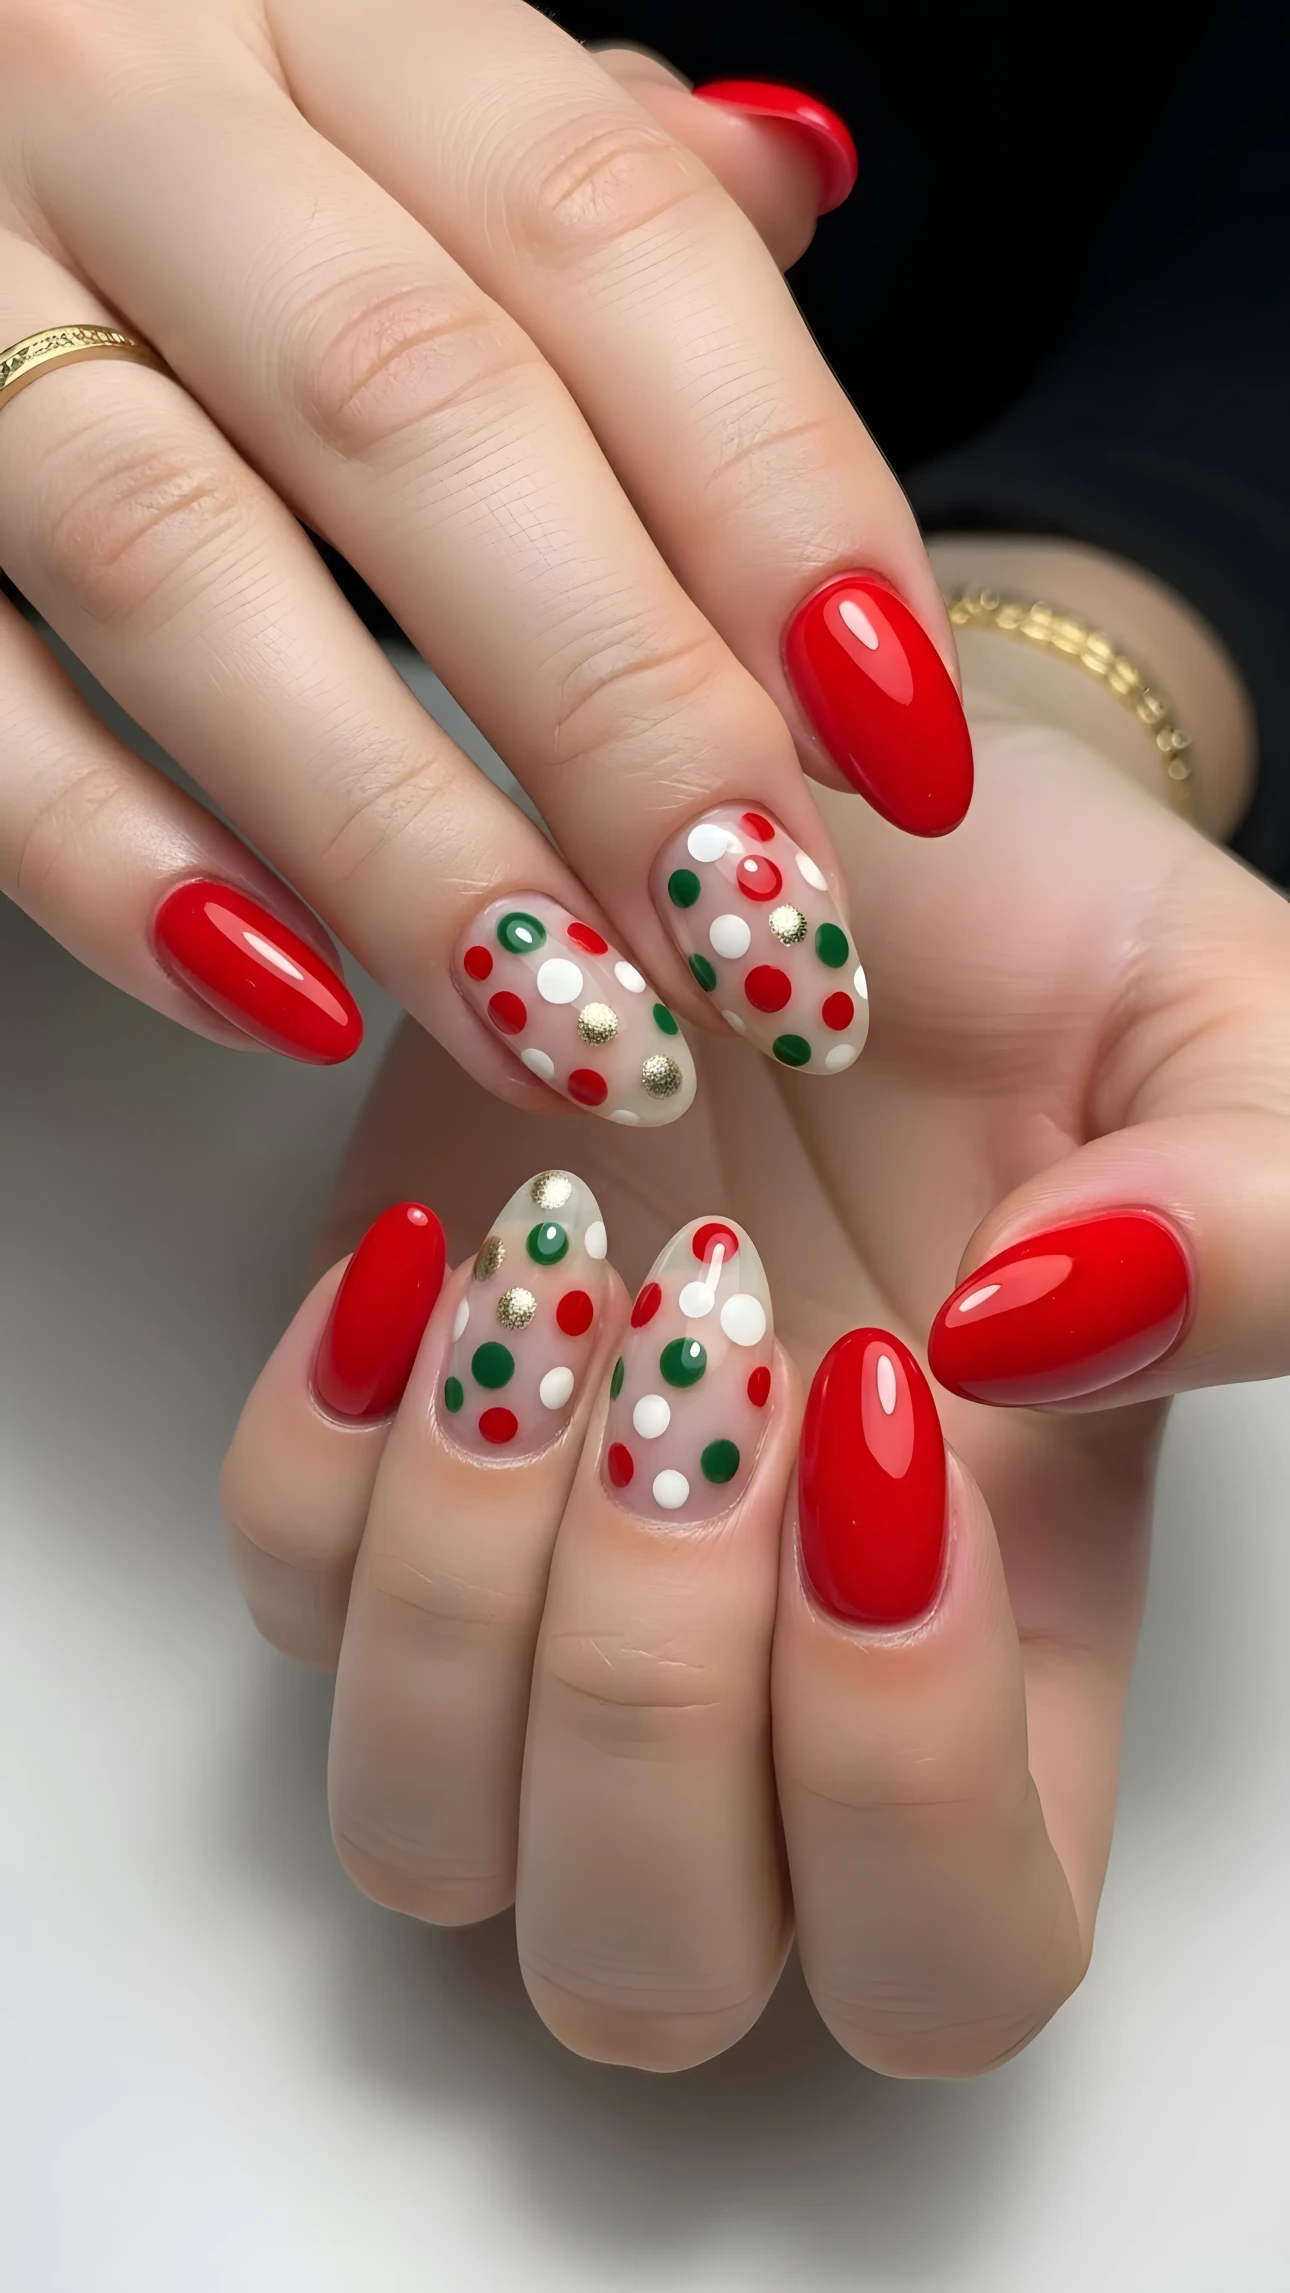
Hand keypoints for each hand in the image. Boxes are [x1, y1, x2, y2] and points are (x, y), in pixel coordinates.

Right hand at [0, 0, 968, 1121]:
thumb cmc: (187, 113)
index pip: (602, 226)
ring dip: (400, 833)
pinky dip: (116, 866)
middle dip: (616, 702)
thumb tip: (789, 187)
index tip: (901, 746)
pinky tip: (291, 1003)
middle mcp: (125, 101)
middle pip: (413, 407)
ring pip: (175, 563)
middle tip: (756, 930)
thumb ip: (572, 151)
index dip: (778, 492)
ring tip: (572, 1028)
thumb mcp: (384, 61)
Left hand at [220, 702, 1289, 2072]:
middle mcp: (763, 1671)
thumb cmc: (1030, 944)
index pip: (949, 1960)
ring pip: (422, 1837)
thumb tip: (1039, 1340)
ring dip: (463, 1581)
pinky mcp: (387, 1450)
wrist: (812, 827)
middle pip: (645, 1962)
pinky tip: (438, 1247)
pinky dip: (324, 1448)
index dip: (900, 1783)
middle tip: (708, 1343)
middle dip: (645, 1688)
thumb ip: (1250, 1216)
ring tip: (558, 1275)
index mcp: (1014, 1634)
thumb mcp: (1217, 1026)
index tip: (884, 1421)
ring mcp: (546, 1581)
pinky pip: (278, 1591)